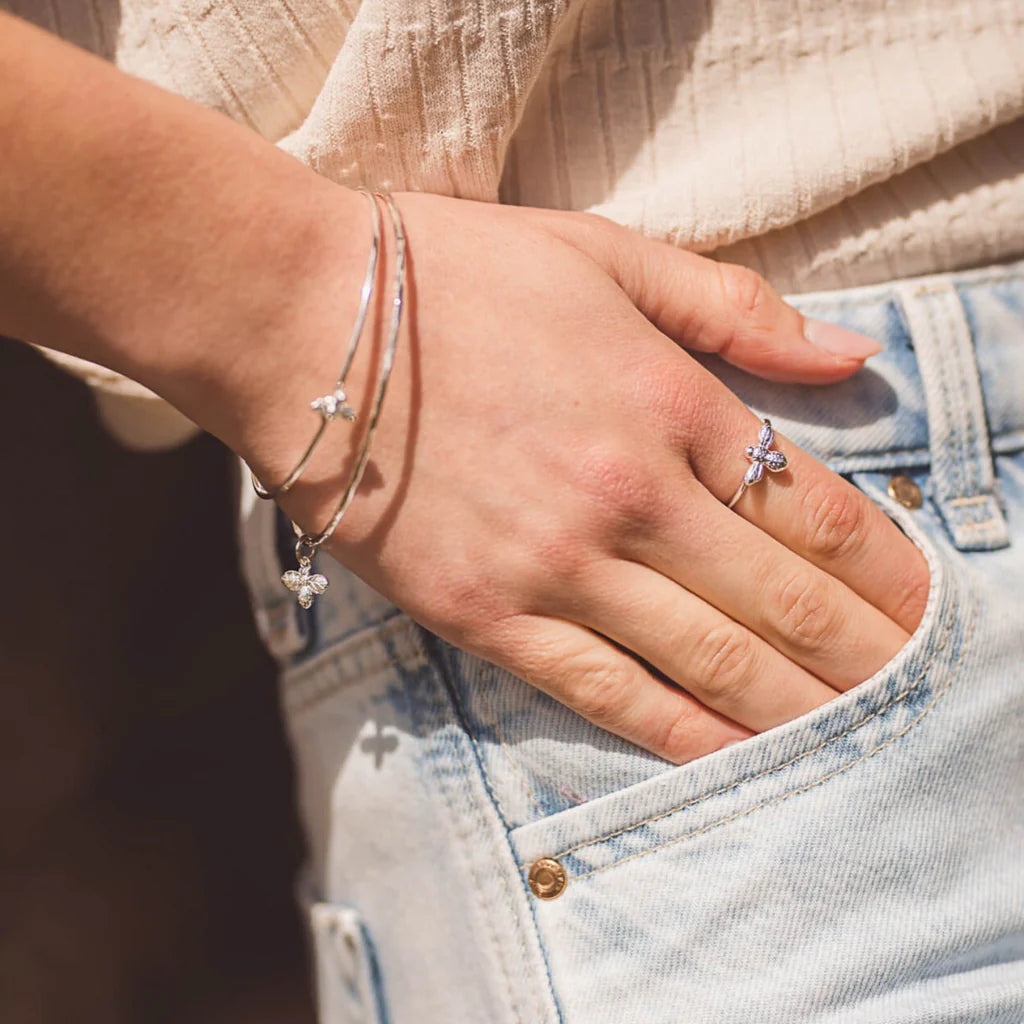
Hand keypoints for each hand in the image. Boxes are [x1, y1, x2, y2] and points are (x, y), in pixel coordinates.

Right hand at [237, 190, 929, 762]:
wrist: (301, 321)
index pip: (814, 510)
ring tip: (865, 742)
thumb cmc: (452, 278)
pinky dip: (680, 732)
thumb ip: (733, 307)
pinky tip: (736, 757)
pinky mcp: (485, 615)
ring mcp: (556, 564)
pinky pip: (604, 691)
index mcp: (668, 400)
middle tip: (927, 700)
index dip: (888, 572)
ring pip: (709, 661)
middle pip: (783, 602)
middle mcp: (629, 495)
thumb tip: (849, 357)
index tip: (929, 612)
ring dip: (799, 708)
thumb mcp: (603, 255)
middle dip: (867, 657)